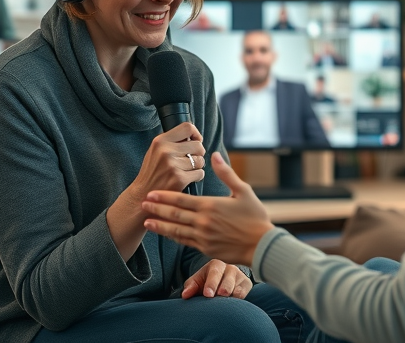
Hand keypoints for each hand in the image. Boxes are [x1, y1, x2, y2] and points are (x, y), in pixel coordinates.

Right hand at [107, 122, 205, 261]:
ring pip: (200, 160)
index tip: (194, 142)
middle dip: (198, 153)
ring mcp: (172, 165)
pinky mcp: (179, 178)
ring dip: (197, 167)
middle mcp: (166, 150)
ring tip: (185, 171)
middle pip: (198, 145)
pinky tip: (187, 179)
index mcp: (160, 141)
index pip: (187, 127)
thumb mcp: (156, 151)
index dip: (196, 135)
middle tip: (190, 160)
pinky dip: (196, 177)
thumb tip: (195, 136)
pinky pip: (200, 173)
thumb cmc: (152, 173)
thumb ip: (172, 142)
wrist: (142, 196)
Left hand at [142, 153, 273, 265]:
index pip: (181, 199)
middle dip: (156, 209)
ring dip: (160, 225)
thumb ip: (226, 173)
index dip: (163, 196)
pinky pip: (185, 242)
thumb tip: (214, 155)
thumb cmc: (255, 217)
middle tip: (142, 204)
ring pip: (175, 230)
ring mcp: (203, 237)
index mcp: (210, 206)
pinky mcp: (206, 249)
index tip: (150, 193)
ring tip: (146, 221)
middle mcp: (203, 222)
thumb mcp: (243, 191)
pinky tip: (165, 233)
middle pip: (174, 214)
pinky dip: (173, 237)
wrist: (262, 245)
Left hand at [181, 259, 251, 299]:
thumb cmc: (207, 280)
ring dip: (231, 296)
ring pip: (237, 288)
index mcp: (216, 264)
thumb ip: (191, 286)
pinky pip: (244, 293)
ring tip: (226, 302)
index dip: (211, 284)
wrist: (222, 279)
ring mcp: (240, 276)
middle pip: (228, 280)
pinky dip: (239, 299)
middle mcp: (230, 268)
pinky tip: (233, 303)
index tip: (207, 294)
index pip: (214, 273)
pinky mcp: (247, 284)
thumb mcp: (197, 281)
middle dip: (223, 288)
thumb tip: (185, 295)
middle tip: (219, 296)